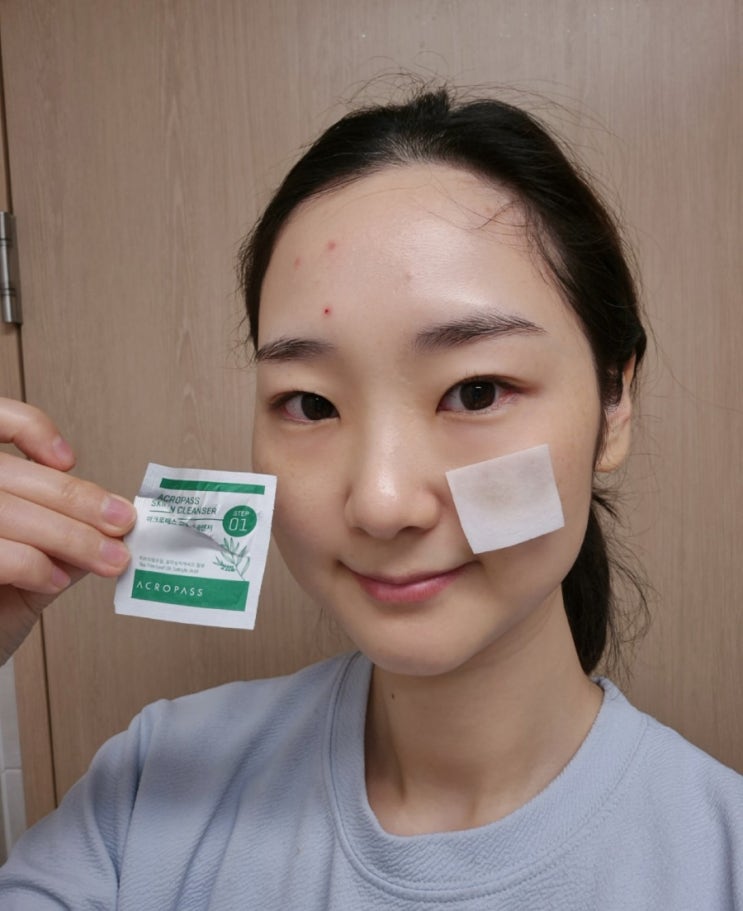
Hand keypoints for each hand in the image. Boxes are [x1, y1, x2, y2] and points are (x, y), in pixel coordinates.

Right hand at [0, 398, 135, 664]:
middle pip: (8, 474)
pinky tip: (56, 578)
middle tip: (122, 523)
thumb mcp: (33, 564)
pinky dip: (33, 563)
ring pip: (7, 511)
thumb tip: (114, 514)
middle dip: (77, 499)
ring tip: (108, 558)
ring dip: (68, 535)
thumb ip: (61, 534)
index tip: (70, 459)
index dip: (27, 426)